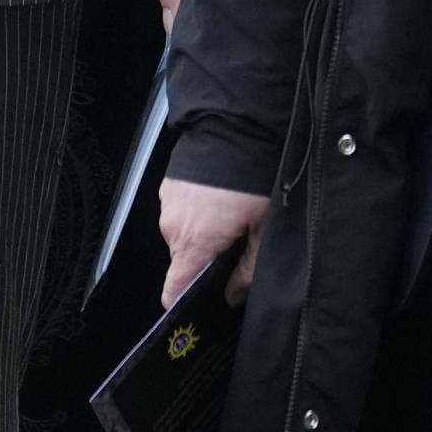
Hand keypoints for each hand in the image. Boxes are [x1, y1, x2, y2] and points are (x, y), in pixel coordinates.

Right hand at [159, 178, 269, 309]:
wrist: (234, 125)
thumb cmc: (252, 176)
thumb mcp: (263, 229)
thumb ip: (249, 270)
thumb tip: (234, 295)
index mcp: (194, 243)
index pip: (173, 290)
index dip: (184, 304)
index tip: (200, 307)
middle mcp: (173, 226)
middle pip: (184, 261)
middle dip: (207, 260)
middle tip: (238, 246)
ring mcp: (168, 204)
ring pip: (184, 235)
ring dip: (204, 233)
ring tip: (233, 216)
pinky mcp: (170, 186)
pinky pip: (182, 212)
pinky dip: (199, 212)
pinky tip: (222, 199)